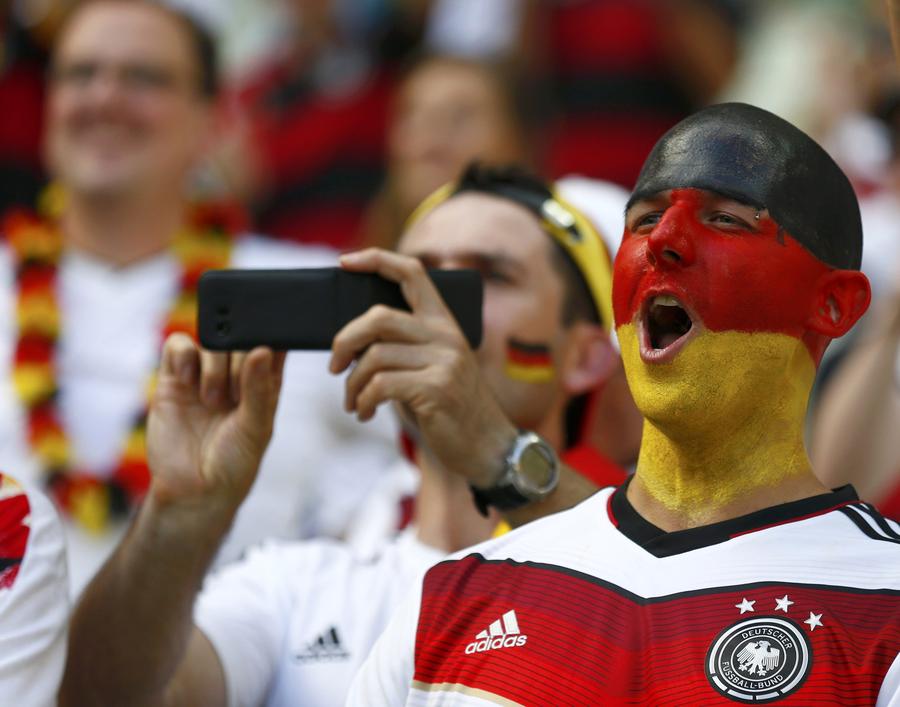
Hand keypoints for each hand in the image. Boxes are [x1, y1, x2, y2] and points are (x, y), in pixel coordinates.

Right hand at [147, 334, 284, 516]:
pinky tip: (189, 380)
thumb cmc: (234, 463)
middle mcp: (234, 375)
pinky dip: (184, 355)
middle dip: (239, 357)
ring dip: (215, 365)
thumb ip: (259, 389)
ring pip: (211, 340)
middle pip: (239, 338)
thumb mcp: (256, 428)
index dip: (270, 337)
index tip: (266, 347)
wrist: (193, 491)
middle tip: (236, 393)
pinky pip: (178, 346)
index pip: (271, 345)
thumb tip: (263, 350)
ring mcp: (203, 375)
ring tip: (213, 400)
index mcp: (263, 383)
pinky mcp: (173, 379)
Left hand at [330, 249, 515, 486]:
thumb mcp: (432, 367)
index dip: (376, 259)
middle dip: (345, 341)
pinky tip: (365, 412)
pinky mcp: (437, 388)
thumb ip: (403, 347)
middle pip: (378, 317)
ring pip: (374, 356)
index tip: (345, 262)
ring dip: (352, 384)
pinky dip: (363, 401)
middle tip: (335, 366)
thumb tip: (352, 344)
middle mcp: (445, 335)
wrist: (486, 446)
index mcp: (444, 322)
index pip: (411, 273)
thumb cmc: (449, 408)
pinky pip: (380, 385)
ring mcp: (444, 361)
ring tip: (354, 402)